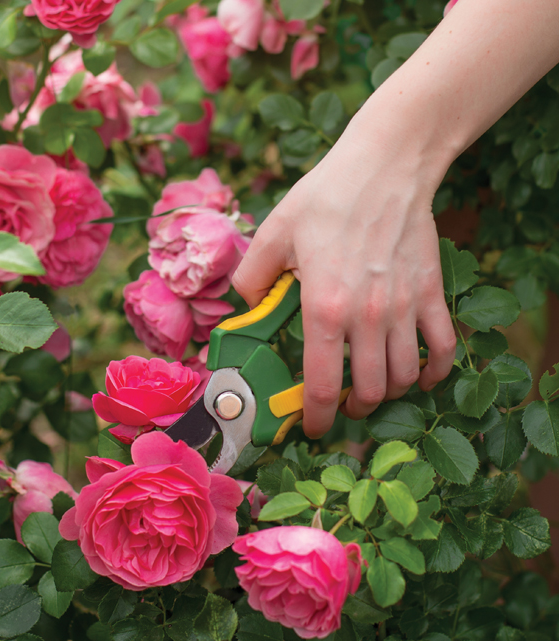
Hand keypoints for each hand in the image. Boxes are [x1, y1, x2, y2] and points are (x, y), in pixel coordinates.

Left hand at [232, 120, 455, 437]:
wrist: (386, 165)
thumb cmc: (326, 196)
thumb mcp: (272, 232)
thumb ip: (252, 276)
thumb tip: (243, 306)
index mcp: (324, 306)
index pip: (323, 385)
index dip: (316, 418)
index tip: (310, 428)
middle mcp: (368, 316)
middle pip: (369, 391)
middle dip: (351, 409)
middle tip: (338, 405)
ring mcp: (405, 307)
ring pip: (406, 378)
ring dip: (388, 394)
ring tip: (371, 389)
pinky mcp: (432, 294)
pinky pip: (444, 349)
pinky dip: (434, 372)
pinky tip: (420, 375)